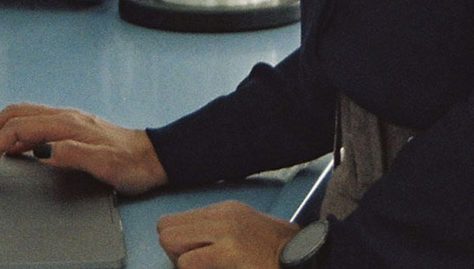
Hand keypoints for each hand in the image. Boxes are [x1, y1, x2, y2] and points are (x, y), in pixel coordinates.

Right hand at [0, 102, 168, 194]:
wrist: (153, 157)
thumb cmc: (131, 163)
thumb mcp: (103, 163)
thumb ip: (70, 153)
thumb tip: (39, 150)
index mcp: (67, 124)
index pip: (19, 128)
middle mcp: (64, 117)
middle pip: (14, 114)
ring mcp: (66, 119)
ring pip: (21, 114)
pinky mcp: (70, 126)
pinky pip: (33, 120)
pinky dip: (13, 129)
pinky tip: (11, 144)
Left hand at [156, 200, 298, 268]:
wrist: (307, 260)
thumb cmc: (277, 257)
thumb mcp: (244, 236)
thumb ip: (215, 236)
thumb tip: (185, 251)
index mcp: (225, 211)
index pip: (175, 221)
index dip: (179, 245)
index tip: (196, 259)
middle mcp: (223, 215)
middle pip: (165, 228)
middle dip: (174, 252)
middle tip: (197, 266)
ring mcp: (227, 230)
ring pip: (170, 241)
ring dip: (182, 262)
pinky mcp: (231, 251)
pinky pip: (187, 262)